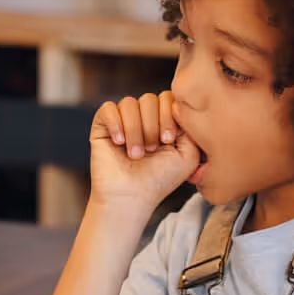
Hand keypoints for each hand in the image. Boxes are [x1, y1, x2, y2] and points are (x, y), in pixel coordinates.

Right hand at [90, 91, 200, 212]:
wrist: (132, 197)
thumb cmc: (159, 180)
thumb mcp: (188, 155)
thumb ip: (192, 128)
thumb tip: (182, 106)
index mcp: (163, 121)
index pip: (168, 97)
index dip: (169, 115)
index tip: (169, 140)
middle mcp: (143, 118)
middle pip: (149, 98)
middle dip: (152, 125)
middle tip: (151, 150)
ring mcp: (122, 120)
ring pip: (129, 103)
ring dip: (135, 130)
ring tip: (136, 154)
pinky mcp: (102, 126)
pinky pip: (107, 108)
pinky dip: (116, 125)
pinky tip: (119, 143)